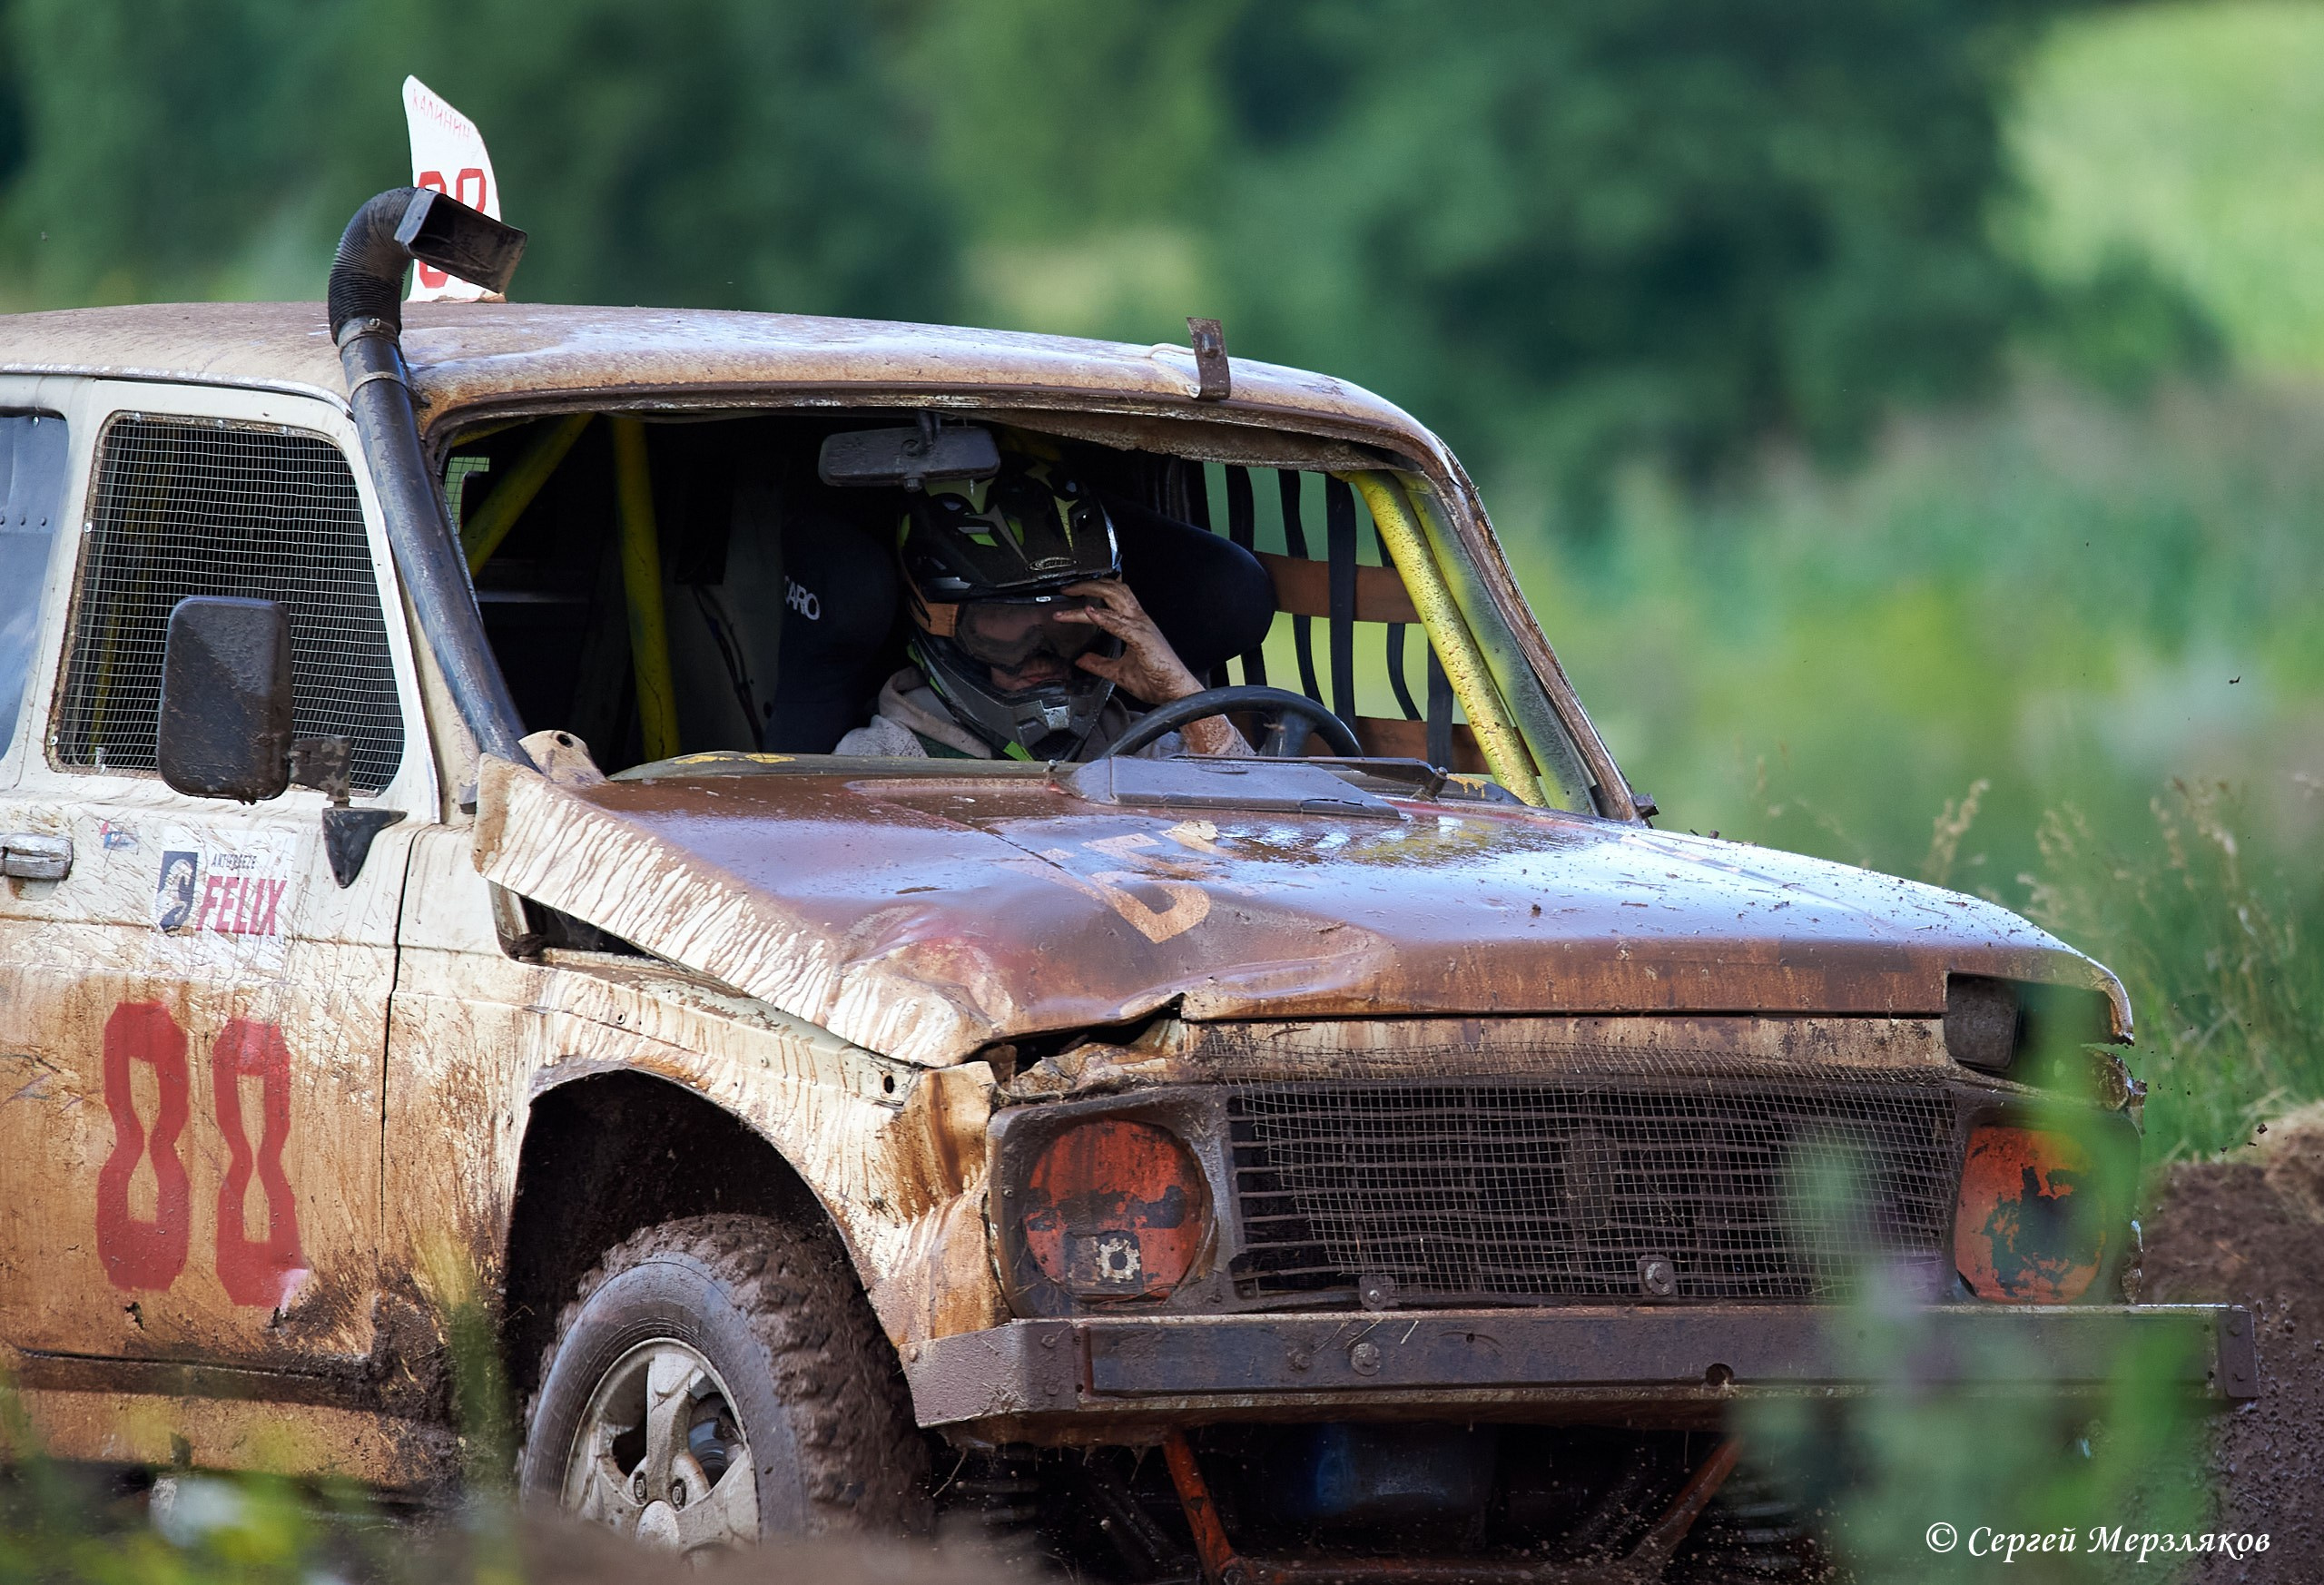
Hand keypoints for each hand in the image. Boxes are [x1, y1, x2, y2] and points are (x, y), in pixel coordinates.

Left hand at [1058, 579, 1248, 754]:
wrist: (1176, 694)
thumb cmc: (1157, 682)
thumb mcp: (1118, 672)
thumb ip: (1099, 664)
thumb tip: (1082, 660)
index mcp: (1136, 625)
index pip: (1113, 598)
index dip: (1093, 591)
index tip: (1072, 593)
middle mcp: (1139, 621)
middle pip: (1114, 590)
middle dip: (1089, 584)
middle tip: (1067, 588)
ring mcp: (1142, 628)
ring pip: (1115, 599)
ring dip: (1092, 593)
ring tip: (1072, 593)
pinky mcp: (1143, 640)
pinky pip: (1120, 624)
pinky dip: (1103, 617)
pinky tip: (1089, 613)